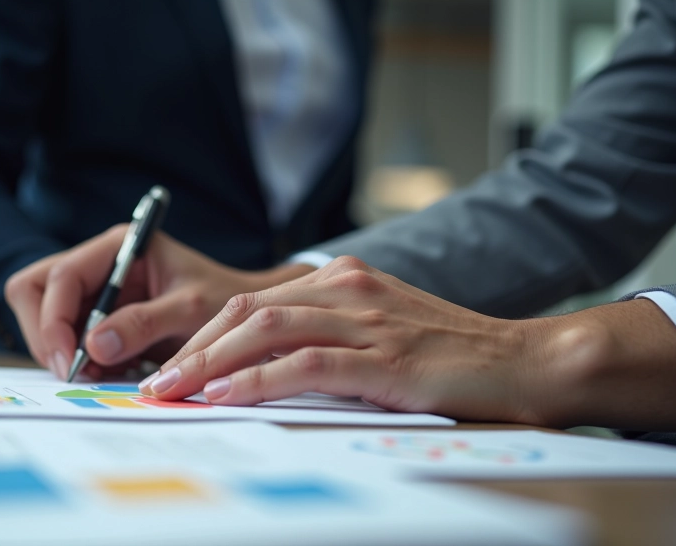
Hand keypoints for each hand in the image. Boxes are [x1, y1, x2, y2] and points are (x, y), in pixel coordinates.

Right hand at [4, 224, 313, 378]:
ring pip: (45, 316)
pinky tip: (114, 371)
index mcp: (119, 247)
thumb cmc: (226, 300)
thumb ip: (144, 323)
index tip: (69, 361)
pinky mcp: (99, 317)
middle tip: (73, 372)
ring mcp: (95, 290)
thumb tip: (95, 346)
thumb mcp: (191, 309)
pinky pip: (69, 338)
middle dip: (47, 333)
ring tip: (101, 373)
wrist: (245, 317)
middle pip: (35, 290)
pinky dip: (82, 360)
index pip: (61, 277)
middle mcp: (99, 263)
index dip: (54, 321)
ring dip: (63, 350)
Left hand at [140, 256, 675, 429]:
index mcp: (342, 280)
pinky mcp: (382, 357)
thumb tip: (262, 370)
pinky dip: (254, 379)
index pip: (252, 303)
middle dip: (193, 349)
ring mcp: (365, 319)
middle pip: (246, 311)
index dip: (204, 335)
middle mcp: (346, 289)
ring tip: (172, 391)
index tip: (171, 366)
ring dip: (209, 364)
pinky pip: (303, 364)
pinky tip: (224, 396)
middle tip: (154, 382)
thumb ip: (326, 338)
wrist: (521, 361)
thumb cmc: (448, 354)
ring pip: (264, 331)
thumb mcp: (379, 332)